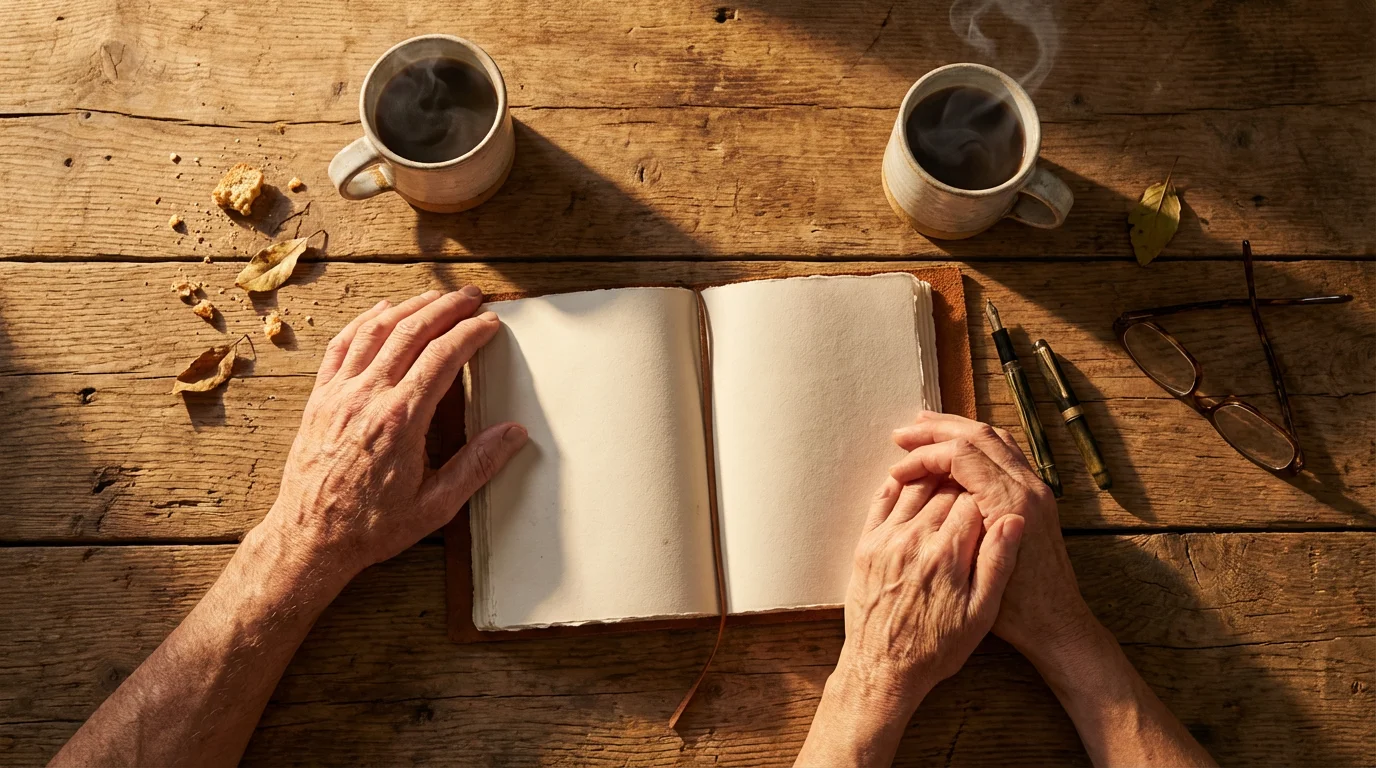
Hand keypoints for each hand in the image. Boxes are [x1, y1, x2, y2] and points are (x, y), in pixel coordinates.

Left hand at [261, 287, 527, 584]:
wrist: (310, 538)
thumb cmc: (370, 526)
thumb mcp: (435, 506)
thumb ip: (477, 466)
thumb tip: (514, 434)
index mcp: (401, 421)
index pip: (443, 357)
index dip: (471, 333)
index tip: (489, 323)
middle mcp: (368, 398)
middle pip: (412, 332)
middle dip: (446, 307)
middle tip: (471, 297)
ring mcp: (339, 394)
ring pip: (377, 330)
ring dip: (409, 306)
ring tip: (435, 296)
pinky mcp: (320, 398)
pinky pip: (342, 345)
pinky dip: (365, 321)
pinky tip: (382, 311)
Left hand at [839, 476, 1024, 708]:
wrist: (882, 669)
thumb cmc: (936, 648)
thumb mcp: (981, 614)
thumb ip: (997, 563)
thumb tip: (1014, 520)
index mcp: (948, 554)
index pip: (971, 501)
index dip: (984, 496)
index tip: (990, 496)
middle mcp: (915, 539)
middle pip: (942, 490)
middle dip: (960, 483)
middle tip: (970, 481)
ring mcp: (886, 540)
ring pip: (913, 489)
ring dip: (930, 477)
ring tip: (944, 472)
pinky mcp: (865, 546)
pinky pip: (881, 501)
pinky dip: (896, 485)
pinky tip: (906, 478)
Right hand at [889, 411, 1097, 663]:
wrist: (1057, 624)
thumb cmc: (1015, 610)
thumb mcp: (977, 574)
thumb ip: (957, 528)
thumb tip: (933, 488)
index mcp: (1012, 502)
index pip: (961, 453)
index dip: (924, 456)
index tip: (897, 470)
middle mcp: (1029, 487)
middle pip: (978, 435)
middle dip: (935, 431)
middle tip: (902, 435)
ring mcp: (1037, 488)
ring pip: (993, 438)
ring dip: (955, 431)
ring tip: (923, 433)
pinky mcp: (1037, 496)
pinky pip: (1003, 452)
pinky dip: (973, 444)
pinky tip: (953, 454)